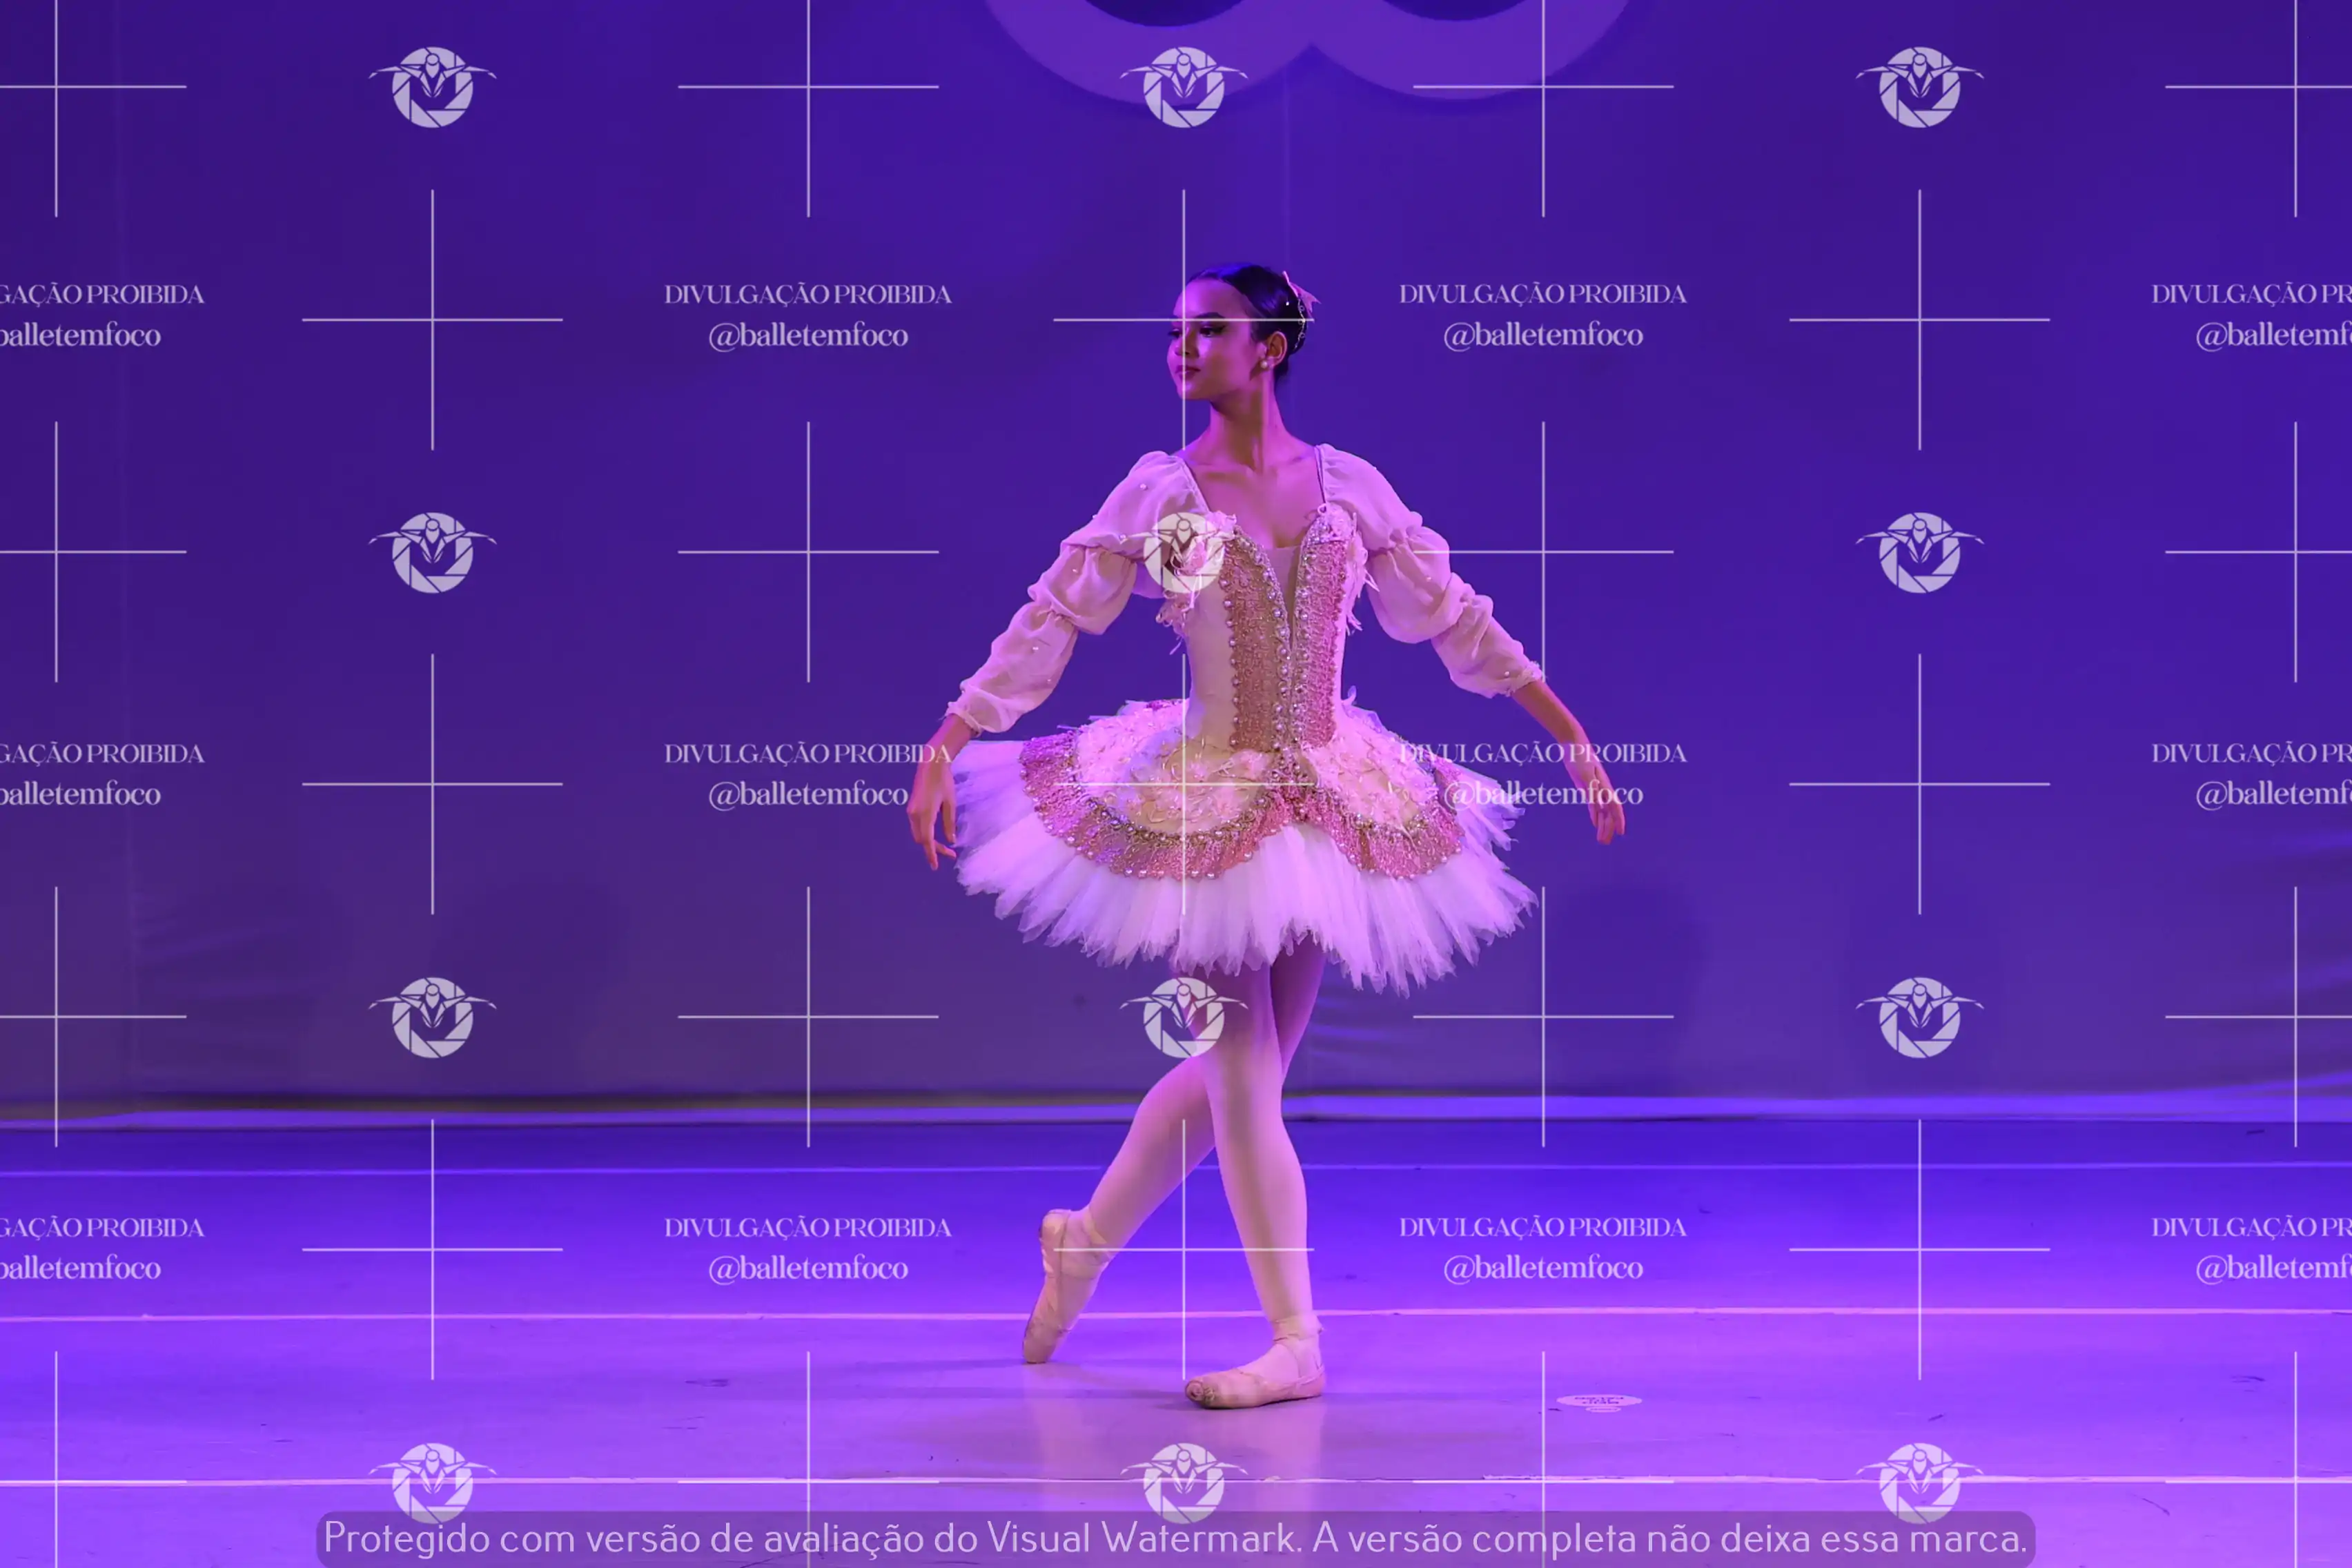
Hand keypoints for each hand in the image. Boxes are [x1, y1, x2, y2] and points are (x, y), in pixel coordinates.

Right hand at [908, 749, 959, 868]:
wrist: (931, 764)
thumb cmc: (944, 781)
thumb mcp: (950, 804)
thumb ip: (949, 823)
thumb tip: (950, 840)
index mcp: (925, 814)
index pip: (927, 840)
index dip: (932, 854)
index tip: (935, 866)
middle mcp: (914, 814)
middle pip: (921, 839)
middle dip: (933, 849)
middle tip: (950, 854)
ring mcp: (910, 811)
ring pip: (917, 834)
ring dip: (928, 842)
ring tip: (944, 847)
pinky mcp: (911, 808)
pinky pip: (916, 826)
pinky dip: (924, 834)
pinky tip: (935, 835)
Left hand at [1565, 738, 1625, 843]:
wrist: (1573, 744)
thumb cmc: (1580, 756)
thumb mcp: (1584, 774)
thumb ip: (1592, 790)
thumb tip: (1599, 805)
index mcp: (1604, 786)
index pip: (1614, 806)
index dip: (1619, 820)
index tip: (1621, 832)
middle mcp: (1602, 788)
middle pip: (1608, 812)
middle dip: (1609, 828)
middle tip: (1605, 843)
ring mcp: (1595, 788)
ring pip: (1602, 810)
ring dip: (1602, 825)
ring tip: (1601, 839)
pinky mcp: (1586, 787)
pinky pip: (1593, 805)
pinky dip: (1595, 815)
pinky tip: (1595, 824)